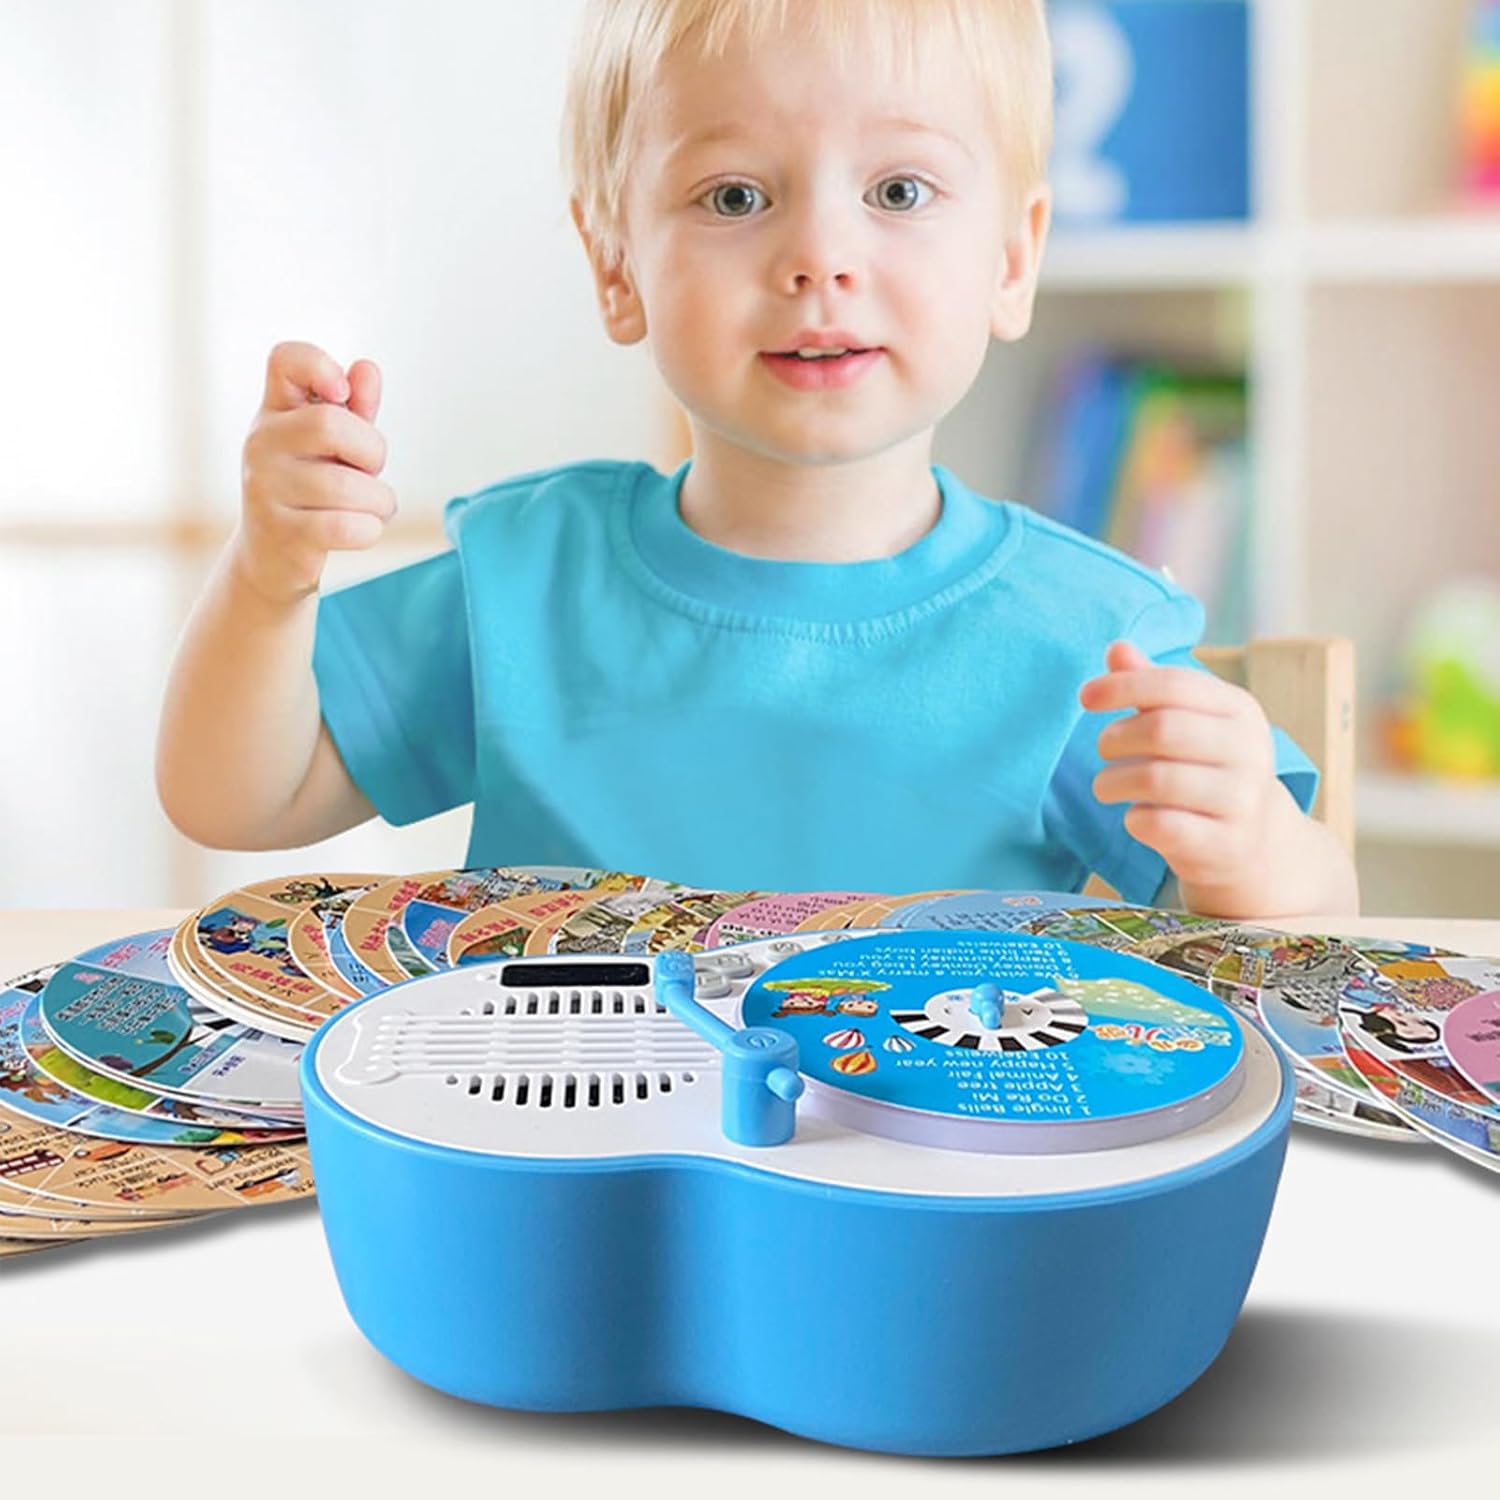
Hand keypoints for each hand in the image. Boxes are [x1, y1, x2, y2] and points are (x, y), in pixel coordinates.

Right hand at [237, 340, 394, 605]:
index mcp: (276, 411)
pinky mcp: (282, 533)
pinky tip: (362, 529)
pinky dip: (371, 529)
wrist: (272, 559)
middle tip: (369, 470)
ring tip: (372, 507)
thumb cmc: (312, 491)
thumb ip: (355, 409)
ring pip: (348, 486)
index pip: (284, 359)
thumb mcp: (335, 446)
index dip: (319, 365)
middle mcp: (261, 442)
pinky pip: (348, 526)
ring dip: (379, 500)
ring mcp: (265, 488)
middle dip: (372, 450)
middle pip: (330, 424)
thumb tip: (367, 369)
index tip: (341, 393)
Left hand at [1078, 639, 1282, 892]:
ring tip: (1107, 786)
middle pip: (1163, 730)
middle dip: (1116, 738)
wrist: (1255, 842)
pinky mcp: (1227, 844)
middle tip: (1103, 749)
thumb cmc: (1206, 769)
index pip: (1175, 685)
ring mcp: (1243, 800)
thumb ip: (1151, 686)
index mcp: (1240, 710)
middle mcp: (1250, 751)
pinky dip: (1135, 820)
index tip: (1085, 697)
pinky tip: (1135, 817)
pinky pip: (1162, 826)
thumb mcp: (1189, 722)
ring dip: (1114, 782)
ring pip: (1157, 779)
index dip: (1123, 686)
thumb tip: (1116, 649)